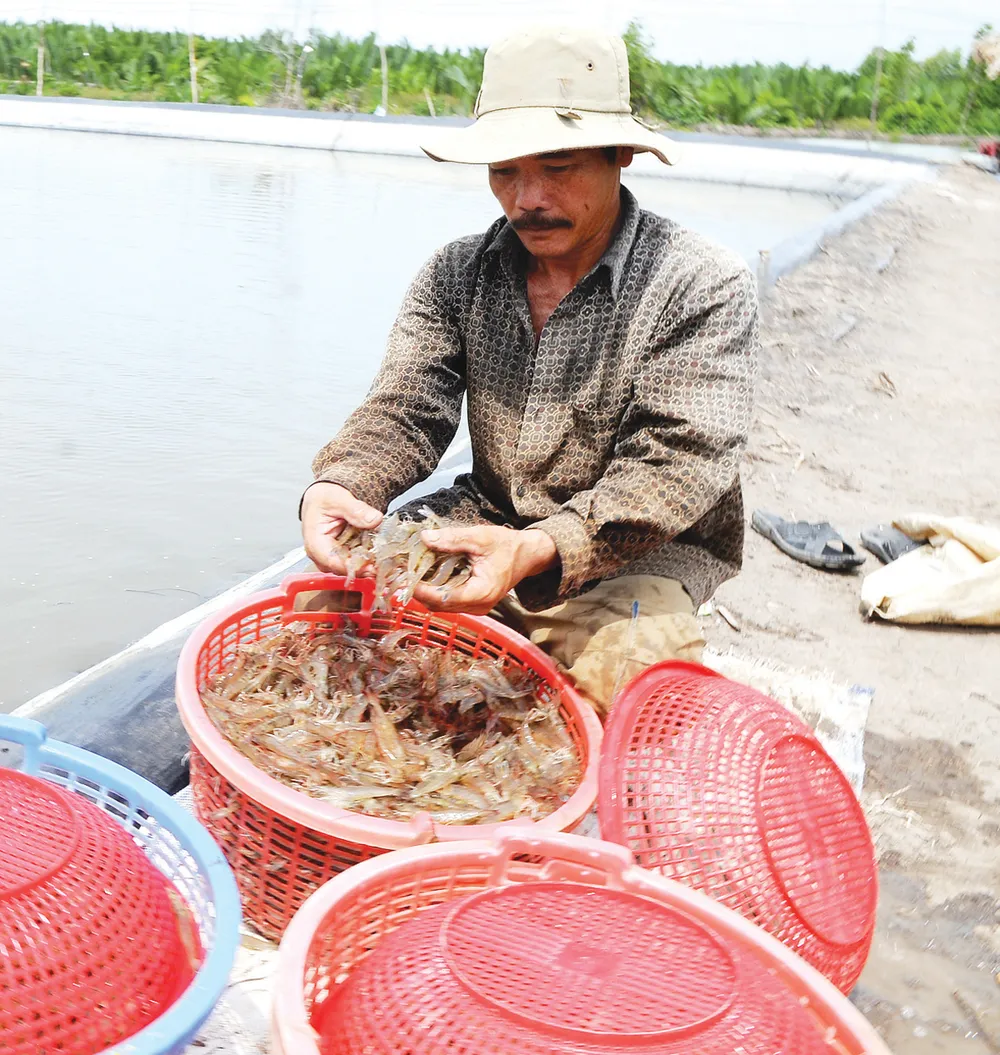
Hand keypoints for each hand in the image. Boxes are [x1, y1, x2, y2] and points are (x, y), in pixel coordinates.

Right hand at [300, 482, 381, 573]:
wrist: (323, 496)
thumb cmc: (323, 498)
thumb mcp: (339, 498)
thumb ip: (356, 510)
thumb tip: (374, 519)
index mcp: (315, 542)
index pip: (333, 562)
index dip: (354, 567)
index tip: (372, 566)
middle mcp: (321, 554)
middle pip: (343, 569)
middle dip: (364, 567)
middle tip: (383, 562)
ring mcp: (332, 556)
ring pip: (351, 568)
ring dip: (368, 564)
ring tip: (383, 557)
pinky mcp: (342, 555)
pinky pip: (356, 562)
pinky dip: (368, 558)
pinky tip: (378, 552)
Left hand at [412, 525, 557, 615]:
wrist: (526, 555)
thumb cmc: (507, 546)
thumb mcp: (480, 537)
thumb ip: (452, 538)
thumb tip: (425, 538)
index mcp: (482, 592)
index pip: (445, 598)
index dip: (423, 589)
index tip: (406, 577)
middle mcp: (479, 606)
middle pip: (439, 605)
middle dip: (420, 589)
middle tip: (404, 571)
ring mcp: (476, 608)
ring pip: (441, 606)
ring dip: (426, 591)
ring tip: (413, 572)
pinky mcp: (473, 604)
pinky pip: (448, 602)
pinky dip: (435, 591)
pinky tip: (428, 575)